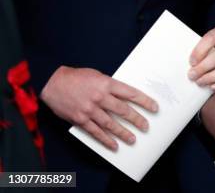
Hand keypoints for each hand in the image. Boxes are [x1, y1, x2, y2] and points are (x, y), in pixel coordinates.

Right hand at [40, 66, 157, 149]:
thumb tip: (124, 96)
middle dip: (137, 119)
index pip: (130, 93)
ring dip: (123, 133)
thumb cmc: (77, 77)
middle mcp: (100, 97)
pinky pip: (96, 132)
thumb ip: (109, 86)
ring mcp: (90, 109)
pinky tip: (114, 145)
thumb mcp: (97, 75)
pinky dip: (106, 140)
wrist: (54, 82)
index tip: (154, 107)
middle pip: (123, 110)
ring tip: (133, 139)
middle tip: (146, 126)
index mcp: (106, 83)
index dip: (144, 101)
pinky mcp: (81, 119)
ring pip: (111, 124)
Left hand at [188, 25, 214, 90]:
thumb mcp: (214, 38)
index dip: (200, 51)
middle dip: (205, 67)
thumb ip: (205, 46)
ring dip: (213, 77)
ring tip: (201, 82)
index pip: (212, 38)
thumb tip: (191, 63)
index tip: (191, 62)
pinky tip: (214, 86)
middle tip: (193, 75)